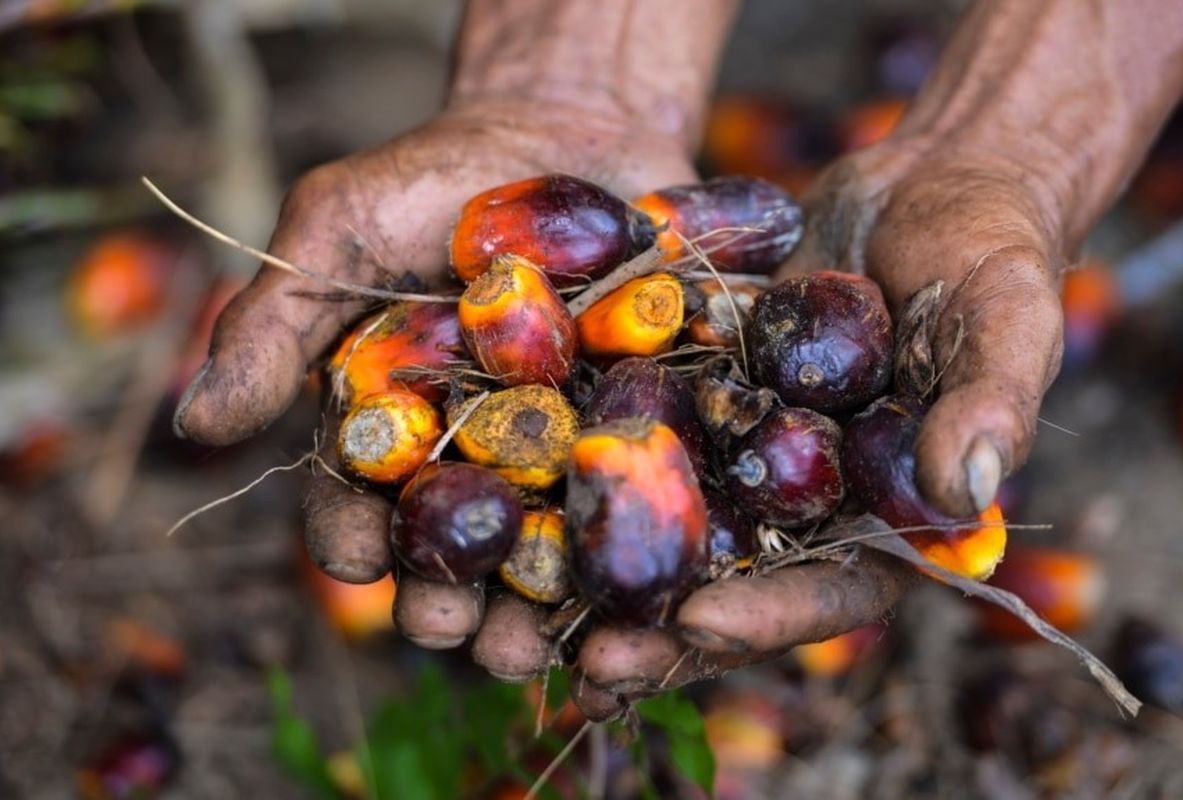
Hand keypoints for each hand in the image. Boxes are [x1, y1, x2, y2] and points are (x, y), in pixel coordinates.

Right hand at [172, 97, 922, 718]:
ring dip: (535, 607)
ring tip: (537, 645)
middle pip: (452, 548)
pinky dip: (634, 548)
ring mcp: (560, 451)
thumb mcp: (340, 227)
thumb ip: (275, 322)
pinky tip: (636, 589)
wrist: (571, 127)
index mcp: (390, 424)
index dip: (352, 535)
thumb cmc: (437, 177)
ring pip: (543, 550)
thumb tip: (196, 423)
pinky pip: (638, 501)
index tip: (360, 559)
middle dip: (446, 596)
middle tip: (451, 627)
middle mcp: (470, 456)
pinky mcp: (640, 434)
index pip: (356, 498)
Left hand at [557, 137, 1066, 718]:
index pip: (833, 593)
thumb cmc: (989, 251)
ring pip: (669, 532)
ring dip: (604, 577)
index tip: (699, 625)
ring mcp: (745, 453)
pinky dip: (587, 472)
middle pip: (732, 586)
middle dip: (662, 631)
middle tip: (590, 661)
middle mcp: (808, 503)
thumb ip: (992, 404)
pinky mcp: (698, 399)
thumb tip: (963, 498)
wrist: (925, 180)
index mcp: (889, 518)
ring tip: (526, 616)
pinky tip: (518, 491)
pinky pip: (638, 441)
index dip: (769, 617)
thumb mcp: (1007, 316)